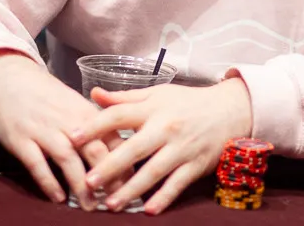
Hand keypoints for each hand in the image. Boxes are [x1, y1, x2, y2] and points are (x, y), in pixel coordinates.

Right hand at [0, 52, 120, 210]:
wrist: (12, 78)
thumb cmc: (49, 96)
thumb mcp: (77, 105)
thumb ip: (97, 125)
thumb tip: (122, 151)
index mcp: (86, 112)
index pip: (112, 139)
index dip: (124, 163)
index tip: (132, 184)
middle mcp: (68, 121)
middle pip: (94, 150)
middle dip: (107, 178)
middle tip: (115, 200)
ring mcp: (44, 130)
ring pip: (67, 159)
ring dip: (81, 185)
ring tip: (89, 206)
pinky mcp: (22, 139)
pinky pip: (37, 164)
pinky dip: (48, 182)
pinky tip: (58, 197)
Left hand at [71, 78, 253, 214]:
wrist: (230, 110)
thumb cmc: (188, 102)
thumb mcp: (157, 94)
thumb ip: (125, 98)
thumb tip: (94, 94)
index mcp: (154, 108)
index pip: (120, 114)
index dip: (95, 125)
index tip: (73, 137)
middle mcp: (166, 128)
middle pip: (135, 148)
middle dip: (111, 166)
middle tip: (89, 181)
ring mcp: (182, 148)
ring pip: (154, 171)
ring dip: (132, 189)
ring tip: (111, 204)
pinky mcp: (196, 165)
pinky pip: (178, 184)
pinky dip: (164, 198)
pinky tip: (149, 210)